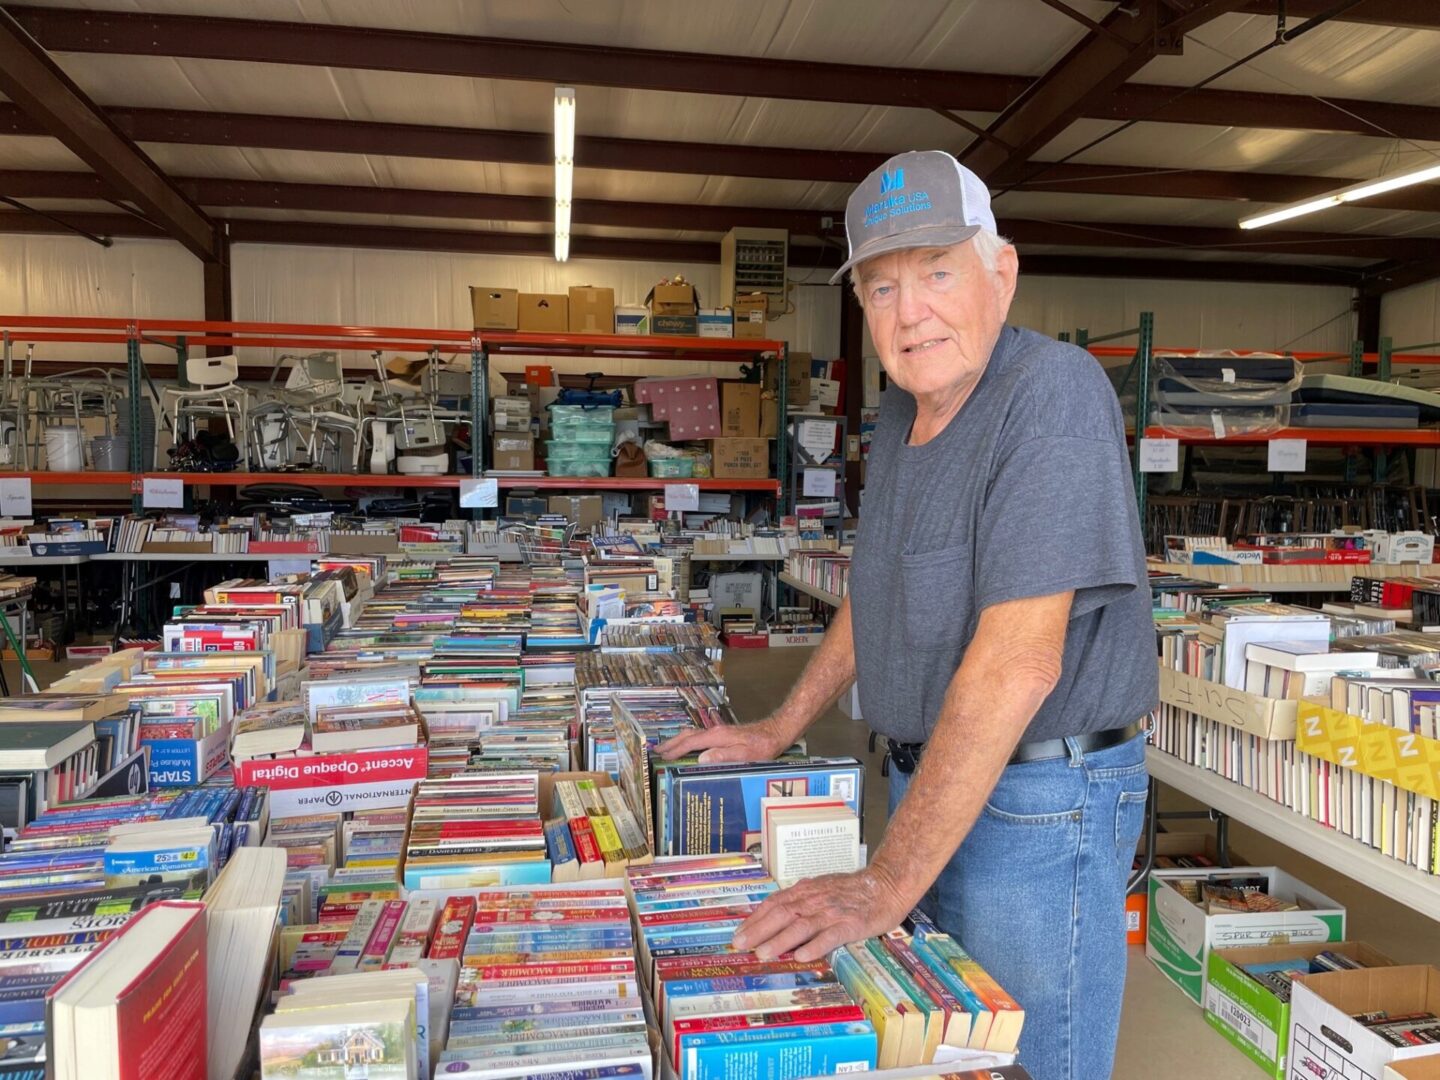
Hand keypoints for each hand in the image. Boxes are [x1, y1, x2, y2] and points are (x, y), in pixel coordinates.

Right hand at [656, 716, 792, 763]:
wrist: (776, 732)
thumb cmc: (763, 746)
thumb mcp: (745, 754)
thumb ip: (723, 755)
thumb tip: (700, 758)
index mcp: (717, 736)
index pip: (690, 742)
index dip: (675, 750)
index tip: (662, 756)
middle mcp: (715, 731)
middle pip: (687, 735)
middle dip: (671, 743)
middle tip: (656, 751)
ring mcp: (719, 732)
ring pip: (693, 735)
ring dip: (678, 741)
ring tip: (667, 749)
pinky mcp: (723, 734)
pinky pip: (700, 737)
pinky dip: (688, 741)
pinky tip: (689, 747)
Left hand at [731, 866, 910, 962]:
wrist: (886, 885)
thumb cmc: (852, 891)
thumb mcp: (822, 890)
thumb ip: (801, 902)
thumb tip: (775, 916)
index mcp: (807, 891)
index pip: (775, 904)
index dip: (755, 919)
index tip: (739, 933)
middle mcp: (815, 899)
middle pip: (782, 913)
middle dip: (758, 930)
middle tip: (740, 945)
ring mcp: (832, 912)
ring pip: (801, 926)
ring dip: (780, 940)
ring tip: (763, 954)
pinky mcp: (850, 924)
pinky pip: (830, 936)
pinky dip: (815, 945)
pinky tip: (802, 956)